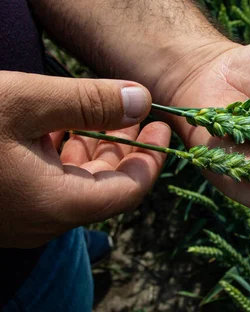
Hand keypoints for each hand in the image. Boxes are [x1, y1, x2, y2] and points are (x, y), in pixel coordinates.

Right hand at [0, 71, 169, 247]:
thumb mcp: (26, 102)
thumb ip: (89, 102)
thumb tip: (142, 100)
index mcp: (55, 205)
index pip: (129, 191)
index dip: (151, 158)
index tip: (161, 127)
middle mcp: (40, 222)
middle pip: (103, 187)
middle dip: (125, 149)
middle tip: (136, 115)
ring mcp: (17, 218)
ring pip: (73, 185)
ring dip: (92, 150)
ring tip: (102, 114)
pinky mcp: (2, 206)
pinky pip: (45, 184)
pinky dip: (62, 156)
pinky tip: (60, 126)